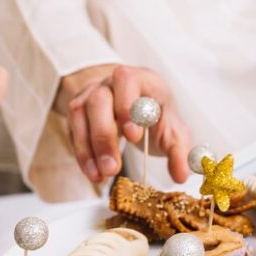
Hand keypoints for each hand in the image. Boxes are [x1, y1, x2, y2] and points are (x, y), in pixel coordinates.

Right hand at [55, 64, 190, 184]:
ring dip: (90, 148)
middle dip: (105, 135)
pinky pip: (74, 132)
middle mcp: (111, 84)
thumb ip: (179, 152)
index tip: (134, 136)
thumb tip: (181, 176)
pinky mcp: (79, 114)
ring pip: (81, 115)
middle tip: (114, 167)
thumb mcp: (174, 131)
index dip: (127, 106)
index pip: (128, 81)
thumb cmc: (157, 115)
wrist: (136, 109)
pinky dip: (83, 155)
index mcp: (141, 80)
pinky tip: (94, 174)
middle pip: (99, 100)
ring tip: (103, 175)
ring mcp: (90, 95)